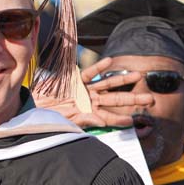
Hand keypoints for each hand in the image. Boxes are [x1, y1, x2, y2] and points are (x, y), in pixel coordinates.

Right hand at [34, 57, 154, 128]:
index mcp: (90, 114)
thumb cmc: (48, 118)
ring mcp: (85, 90)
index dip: (121, 119)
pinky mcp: (76, 80)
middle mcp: (91, 102)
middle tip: (151, 100)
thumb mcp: (66, 122)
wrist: (32, 106)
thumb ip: (85, 121)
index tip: (134, 120)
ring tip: (139, 76)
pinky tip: (111, 62)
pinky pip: (90, 73)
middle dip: (134, 99)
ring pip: (108, 85)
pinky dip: (99, 67)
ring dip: (123, 80)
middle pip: (116, 100)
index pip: (110, 118)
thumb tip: (101, 122)